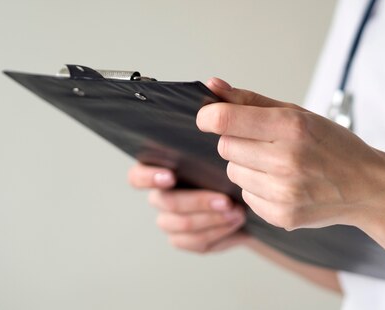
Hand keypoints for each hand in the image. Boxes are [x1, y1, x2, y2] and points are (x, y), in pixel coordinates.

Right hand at [128, 163, 249, 252]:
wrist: (246, 199)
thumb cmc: (229, 171)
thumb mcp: (221, 158)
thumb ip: (208, 154)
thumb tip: (211, 144)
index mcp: (160, 173)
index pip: (137, 176)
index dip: (148, 177)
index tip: (170, 177)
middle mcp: (160, 198)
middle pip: (169, 202)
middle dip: (200, 202)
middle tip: (226, 200)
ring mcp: (169, 222)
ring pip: (184, 224)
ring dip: (214, 218)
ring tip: (237, 211)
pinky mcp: (183, 241)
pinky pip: (196, 241)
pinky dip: (219, 231)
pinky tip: (235, 221)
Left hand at [197, 78, 384, 231]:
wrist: (367, 186)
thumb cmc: (333, 144)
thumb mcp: (298, 113)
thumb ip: (251, 100)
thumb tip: (213, 86)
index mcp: (292, 127)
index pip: (225, 120)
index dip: (209, 116)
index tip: (210, 117)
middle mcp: (287, 160)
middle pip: (225, 146)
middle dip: (238, 141)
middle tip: (264, 142)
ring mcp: (284, 192)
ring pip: (233, 172)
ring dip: (247, 166)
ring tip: (277, 164)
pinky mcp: (282, 216)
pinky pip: (246, 196)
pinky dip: (258, 188)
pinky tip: (283, 183)